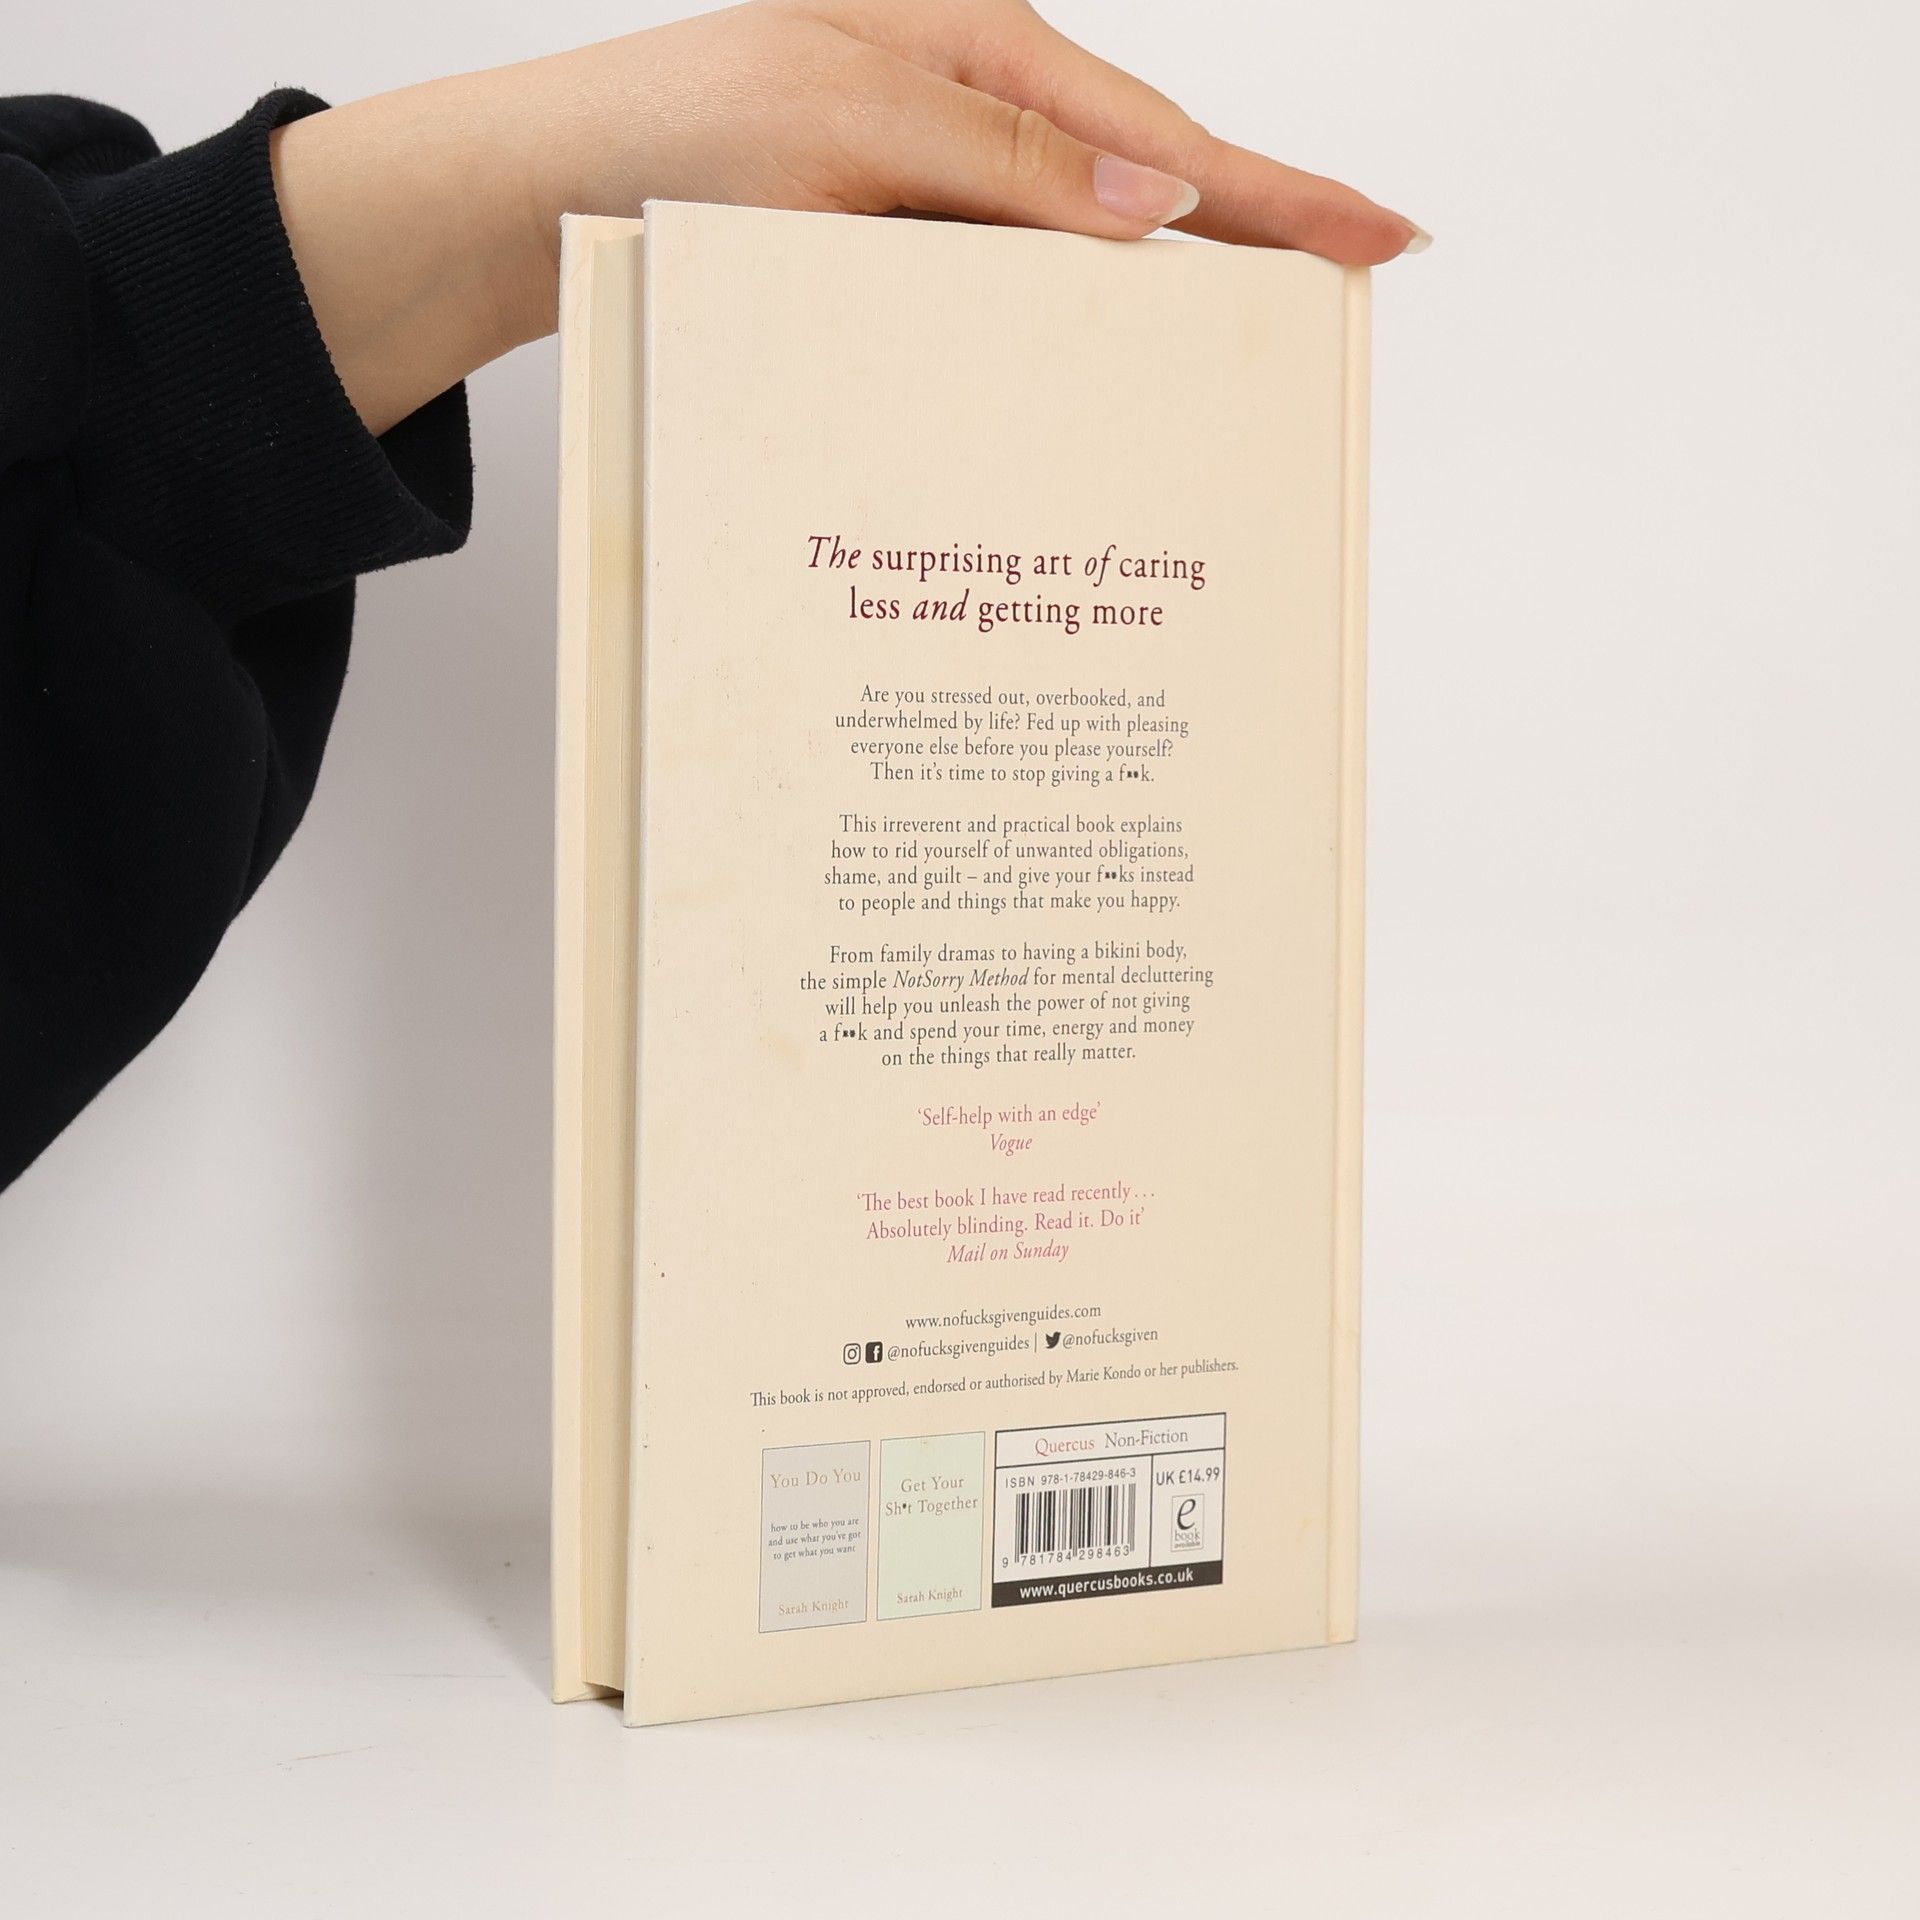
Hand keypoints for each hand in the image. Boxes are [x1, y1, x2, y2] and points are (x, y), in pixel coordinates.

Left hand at [274, 1, 1427, 435]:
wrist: (548, 197)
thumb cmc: (669, 132)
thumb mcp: (838, 121)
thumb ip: (999, 160)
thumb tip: (1152, 199)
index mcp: (973, 52)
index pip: (1156, 137)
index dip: (1272, 194)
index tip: (1375, 233)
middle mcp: (967, 116)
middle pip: (1144, 188)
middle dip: (1253, 237)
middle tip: (1360, 281)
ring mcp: (936, 187)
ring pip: (1079, 255)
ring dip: (1158, 302)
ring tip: (1258, 349)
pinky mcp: (895, 249)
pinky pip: (1003, 295)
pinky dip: (1057, 336)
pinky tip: (1099, 374)